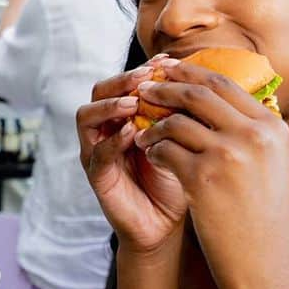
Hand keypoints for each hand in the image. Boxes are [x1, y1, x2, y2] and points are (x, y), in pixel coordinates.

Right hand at [76, 60, 188, 253]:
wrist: (169, 226)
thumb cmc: (178, 178)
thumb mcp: (184, 139)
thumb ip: (182, 113)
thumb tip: (202, 77)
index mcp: (125, 115)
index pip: (125, 81)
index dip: (142, 69)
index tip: (166, 62)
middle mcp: (106, 128)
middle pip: (100, 90)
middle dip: (123, 80)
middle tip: (147, 76)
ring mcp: (96, 150)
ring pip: (87, 116)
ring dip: (109, 105)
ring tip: (133, 102)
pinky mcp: (97, 176)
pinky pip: (97, 153)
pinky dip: (113, 141)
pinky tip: (132, 134)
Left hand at [132, 58, 288, 288]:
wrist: (264, 264)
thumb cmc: (262, 214)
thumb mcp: (269, 164)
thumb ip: (248, 128)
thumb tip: (216, 94)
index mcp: (272, 127)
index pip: (225, 84)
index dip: (192, 72)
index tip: (168, 68)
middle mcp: (253, 136)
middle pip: (198, 94)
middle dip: (166, 88)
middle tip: (144, 88)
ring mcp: (228, 155)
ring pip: (177, 121)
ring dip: (154, 124)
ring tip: (143, 133)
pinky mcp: (203, 178)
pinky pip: (165, 149)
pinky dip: (153, 149)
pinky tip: (151, 155)